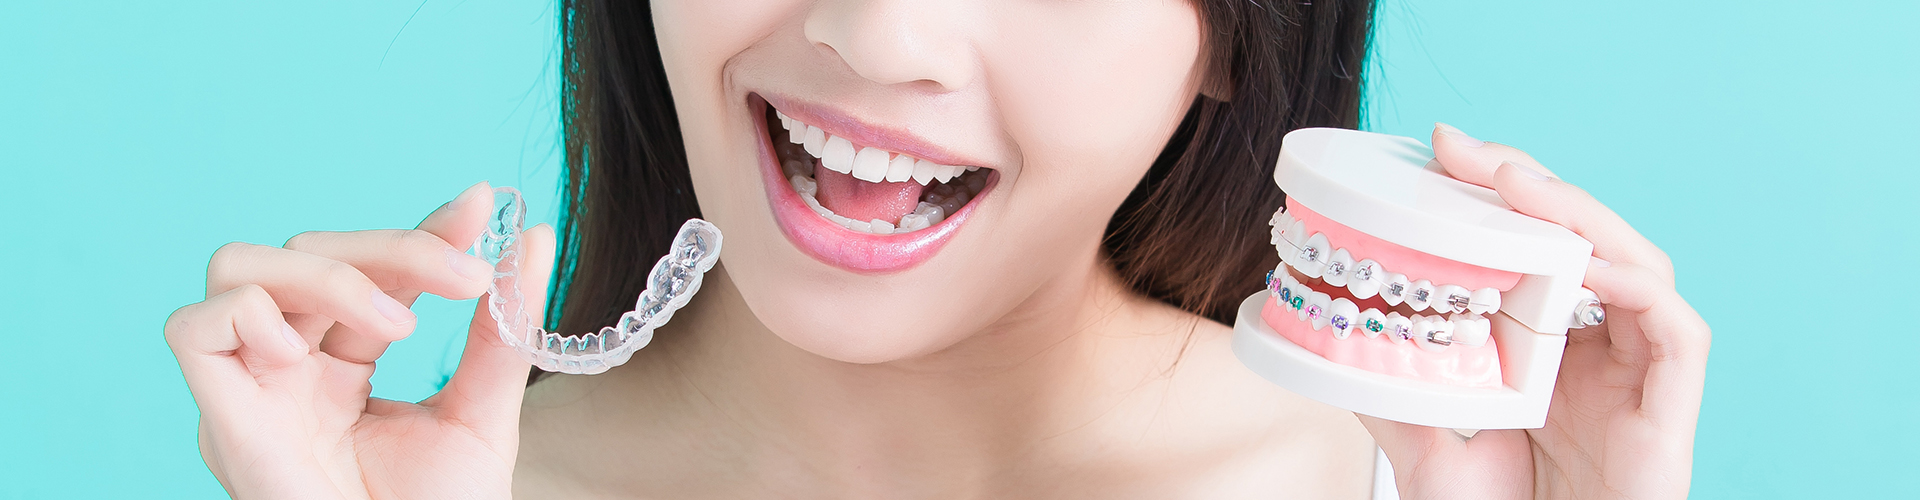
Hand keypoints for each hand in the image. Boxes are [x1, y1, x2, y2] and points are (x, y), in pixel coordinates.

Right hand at [164, 182, 556, 498]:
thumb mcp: (482, 414)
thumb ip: (502, 333)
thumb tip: (532, 239)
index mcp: (345, 365)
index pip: (370, 269)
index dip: (419, 231)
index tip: (478, 206)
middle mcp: (291, 366)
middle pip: (306, 250)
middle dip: (392, 249)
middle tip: (467, 280)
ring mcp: (254, 387)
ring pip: (241, 265)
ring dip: (328, 274)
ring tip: (398, 326)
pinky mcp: (222, 417)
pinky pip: (190, 328)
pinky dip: (245, 314)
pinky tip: (306, 350)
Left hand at [1355, 124, 1711, 498]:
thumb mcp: (1432, 449)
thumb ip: (1396, 398)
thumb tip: (1332, 349)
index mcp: (1554, 345)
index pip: (1537, 244)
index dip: (1496, 197)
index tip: (1437, 155)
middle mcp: (1602, 345)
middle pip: (1586, 236)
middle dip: (1528, 182)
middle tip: (1461, 148)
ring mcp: (1640, 370)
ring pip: (1638, 261)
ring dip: (1580, 213)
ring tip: (1513, 184)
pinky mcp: (1673, 402)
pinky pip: (1675, 324)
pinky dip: (1635, 282)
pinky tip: (1585, 261)